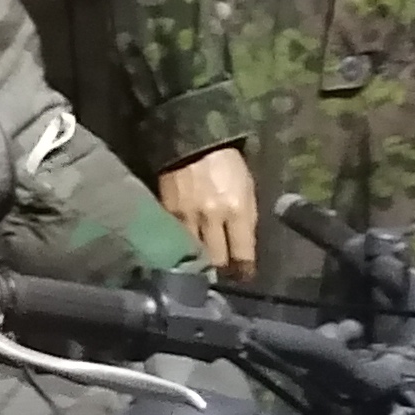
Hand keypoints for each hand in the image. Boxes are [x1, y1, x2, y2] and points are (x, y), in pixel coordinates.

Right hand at [157, 145, 258, 277]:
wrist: (192, 139)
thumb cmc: (227, 163)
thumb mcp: (247, 188)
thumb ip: (245, 219)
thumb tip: (243, 249)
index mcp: (238, 209)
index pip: (242, 254)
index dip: (243, 270)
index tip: (243, 276)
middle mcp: (212, 216)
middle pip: (216, 260)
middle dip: (221, 270)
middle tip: (222, 274)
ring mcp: (187, 216)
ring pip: (193, 255)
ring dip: (199, 262)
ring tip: (202, 267)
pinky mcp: (167, 212)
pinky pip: (175, 240)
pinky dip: (180, 248)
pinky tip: (183, 251)